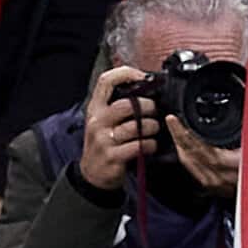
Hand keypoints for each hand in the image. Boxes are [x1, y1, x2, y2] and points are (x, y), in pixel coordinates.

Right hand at [74, 68, 153, 189]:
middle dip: (148, 107)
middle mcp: (97, 121)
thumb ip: (118, 105)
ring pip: (135, 127)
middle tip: (154, 111)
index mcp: (96, 108)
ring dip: (152, 127)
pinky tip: (150, 146)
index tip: (144, 77)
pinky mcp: (112, 156)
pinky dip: (150, 145)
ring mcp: (103, 139)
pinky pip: (138, 146)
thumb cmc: (103, 142)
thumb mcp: (103, 120)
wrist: (92, 173)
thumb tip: (145, 87)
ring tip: (153, 130)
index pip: (106, 81)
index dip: (127, 74)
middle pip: (126, 105)